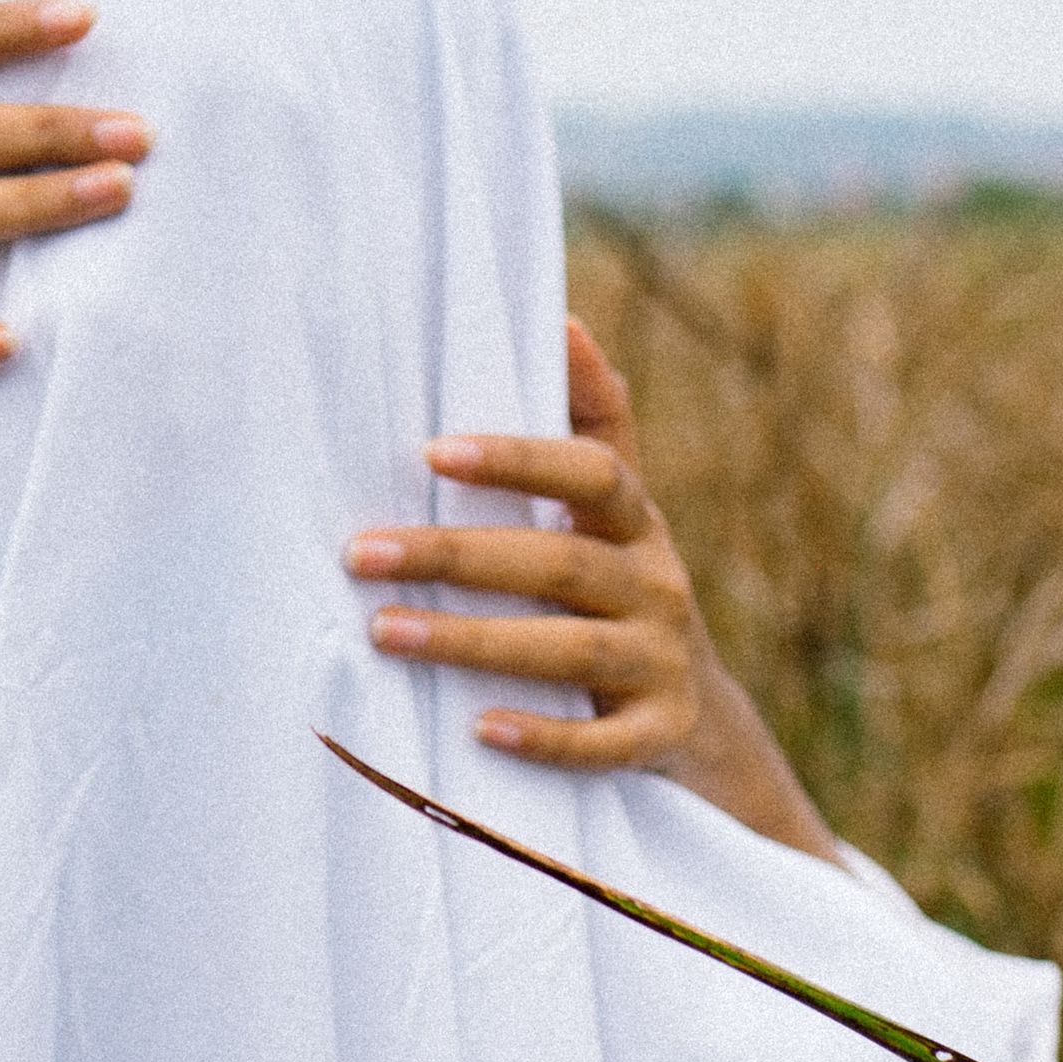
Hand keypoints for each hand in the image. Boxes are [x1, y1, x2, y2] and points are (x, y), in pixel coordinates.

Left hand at [345, 317, 840, 860]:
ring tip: (384, 631)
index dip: (518, 458)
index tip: (434, 452)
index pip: (591, 470)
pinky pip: (602, 743)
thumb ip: (594, 420)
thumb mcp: (618, 511)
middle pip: (557, 561)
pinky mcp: (659, 736)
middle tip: (361, 554)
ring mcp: (661, 663)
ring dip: (472, 640)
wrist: (701, 725)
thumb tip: (563, 317)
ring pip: (569, 650)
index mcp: (635, 521)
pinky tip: (480, 729)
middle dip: (455, 556)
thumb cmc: (623, 591)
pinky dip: (545, 737)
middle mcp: (656, 584)